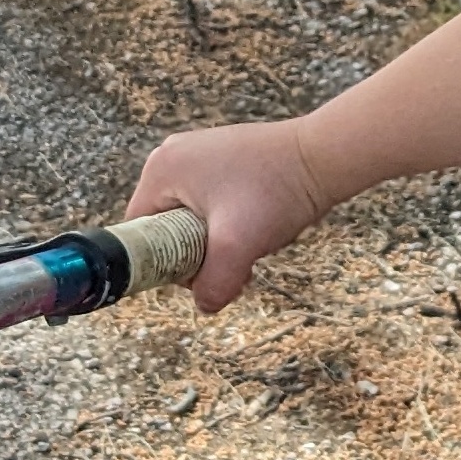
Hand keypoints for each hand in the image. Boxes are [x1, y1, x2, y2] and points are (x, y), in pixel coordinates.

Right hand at [127, 118, 339, 312]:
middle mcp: (171, 157)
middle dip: (195, 253)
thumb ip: (213, 283)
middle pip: (164, 227)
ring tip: (249, 238)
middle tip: (231, 258)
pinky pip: (209, 205)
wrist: (322, 156)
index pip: (139, 232)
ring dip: (216, 241)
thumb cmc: (276, 191)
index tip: (197, 271)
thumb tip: (205, 305)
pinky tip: (256, 224)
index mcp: (160, 170)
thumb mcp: (237, 245)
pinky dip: (229, 224)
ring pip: (190, 220)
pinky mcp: (221, 159)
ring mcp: (197, 154)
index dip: (162, 262)